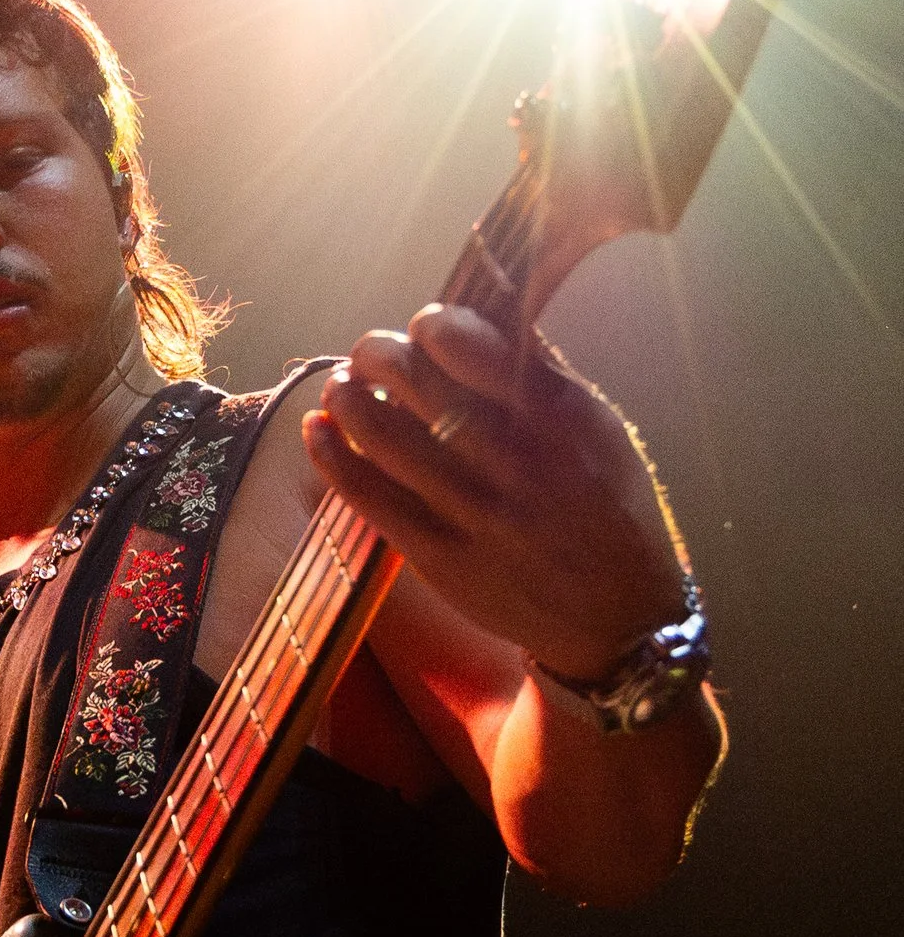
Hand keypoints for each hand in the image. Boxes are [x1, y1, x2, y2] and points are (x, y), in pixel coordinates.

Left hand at [304, 304, 688, 682]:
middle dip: (377, 354)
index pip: (476, 347)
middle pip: (420, 384)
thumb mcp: (603, 433)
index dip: (433, 326)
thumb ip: (544, 377)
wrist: (619, 621)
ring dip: (346, 399)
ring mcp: (475, 514)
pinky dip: (332, 456)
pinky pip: (369, 497)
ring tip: (341, 386)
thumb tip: (483, 315)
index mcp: (562, 419)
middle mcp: (517, 463)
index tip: (423, 327)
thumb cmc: (609, 512)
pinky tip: (317, 430)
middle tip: (369, 354)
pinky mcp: (440, 559)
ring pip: (383, 436)